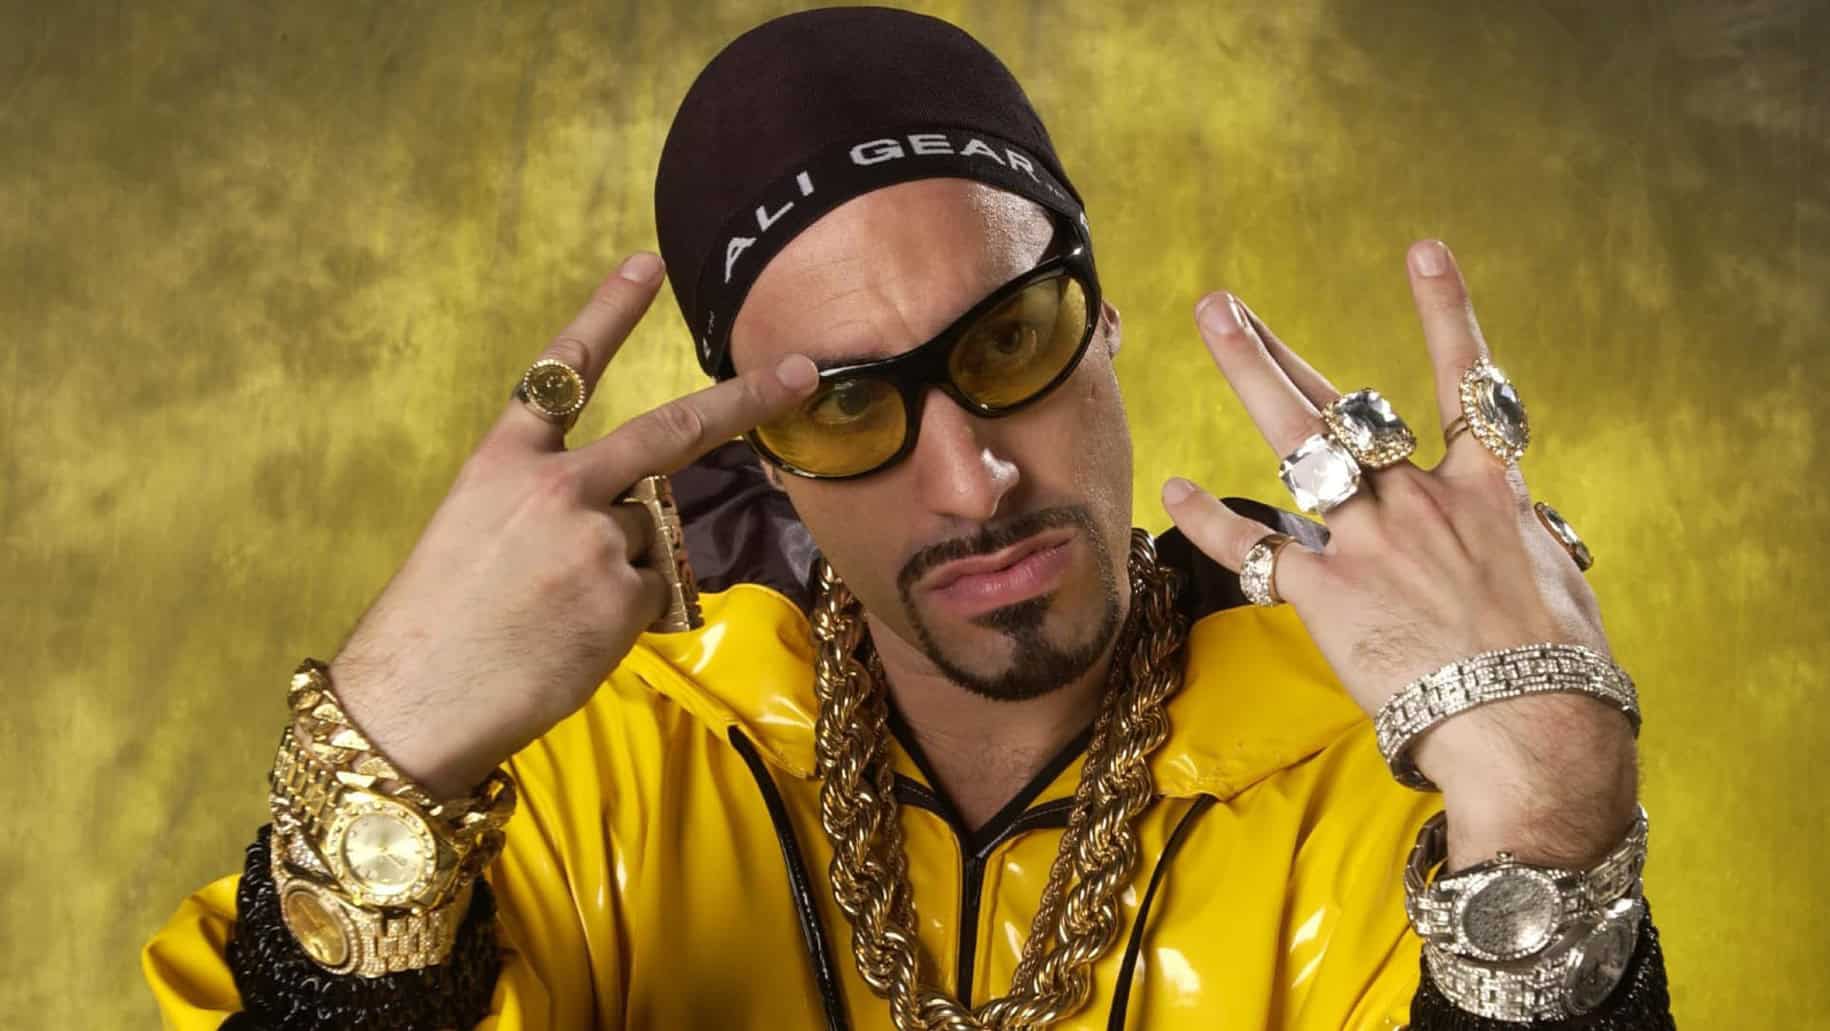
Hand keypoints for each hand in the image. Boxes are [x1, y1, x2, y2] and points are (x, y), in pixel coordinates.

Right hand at [327, 252, 819, 797]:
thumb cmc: (436, 622)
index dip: (608, 312)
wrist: (416, 699)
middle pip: (669, 432)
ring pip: (647, 536)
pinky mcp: (627, 597)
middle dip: (743, 400)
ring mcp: (599, 541)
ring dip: (620, 566)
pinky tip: (570, 638)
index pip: (564, 370)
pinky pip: (651, 592)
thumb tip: (624, 510)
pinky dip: (622, 613)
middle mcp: (559, 487)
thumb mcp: (475, 529)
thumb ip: (549, 501)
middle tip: (800, 373)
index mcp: (504, 461)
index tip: (648, 263)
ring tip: (551, 611)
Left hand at [1161, 240, 1636, 868]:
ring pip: (1296, 441)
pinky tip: (1172, 488)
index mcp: (1489, 493)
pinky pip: (1253, 549)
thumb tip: (1520, 542)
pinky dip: (1208, 520)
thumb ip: (1519, 550)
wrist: (1535, 733)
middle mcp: (1422, 500)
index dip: (1446, 314)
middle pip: (1342, 406)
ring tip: (1211, 323)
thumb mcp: (1555, 590)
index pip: (1468, 387)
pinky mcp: (1327, 595)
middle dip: (1276, 351)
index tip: (1424, 252)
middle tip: (1228, 305)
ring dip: (1247, 375)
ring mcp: (1369, 540)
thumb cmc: (1564, 677)